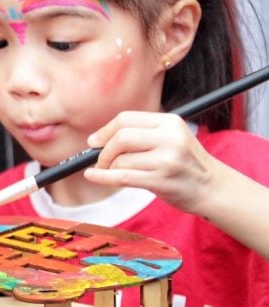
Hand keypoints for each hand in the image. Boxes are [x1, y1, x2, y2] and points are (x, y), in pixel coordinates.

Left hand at [83, 111, 218, 213]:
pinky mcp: (162, 180)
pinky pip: (122, 177)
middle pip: (121, 137)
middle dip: (104, 150)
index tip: (94, 141)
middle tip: (99, 160)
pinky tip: (92, 176)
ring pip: (121, 159)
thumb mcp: (170, 138)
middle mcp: (171, 138)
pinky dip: (103, 177)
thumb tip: (96, 139)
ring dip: (109, 168)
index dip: (105, 130)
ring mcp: (168, 160)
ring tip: (113, 172)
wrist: (213, 188)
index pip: (126, 119)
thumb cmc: (184, 163)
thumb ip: (140, 134)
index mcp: (170, 122)